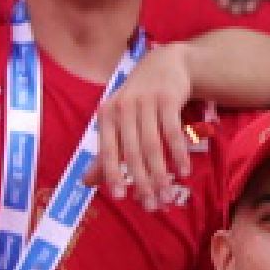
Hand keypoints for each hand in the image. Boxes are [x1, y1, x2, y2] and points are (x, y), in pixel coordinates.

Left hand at [90, 44, 196, 211]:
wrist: (165, 64)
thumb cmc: (139, 100)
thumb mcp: (118, 120)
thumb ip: (106, 152)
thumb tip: (86, 182)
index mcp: (106, 115)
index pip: (108, 150)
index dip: (113, 174)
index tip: (121, 197)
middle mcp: (123, 107)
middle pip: (132, 152)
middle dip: (142, 181)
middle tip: (152, 205)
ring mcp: (146, 101)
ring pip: (153, 145)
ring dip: (161, 174)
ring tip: (168, 195)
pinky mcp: (167, 98)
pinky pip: (173, 132)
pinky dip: (178, 154)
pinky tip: (184, 171)